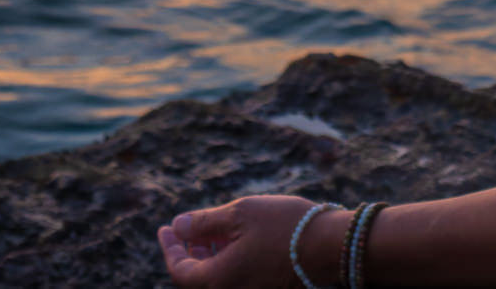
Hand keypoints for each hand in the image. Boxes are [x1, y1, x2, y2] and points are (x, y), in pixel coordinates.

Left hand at [158, 194, 326, 288]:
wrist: (330, 246)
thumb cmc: (284, 226)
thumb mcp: (239, 214)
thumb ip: (204, 222)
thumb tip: (178, 225)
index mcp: (219, 280)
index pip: (180, 271)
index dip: (170, 249)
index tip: (165, 228)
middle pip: (198, 280)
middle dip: (189, 254)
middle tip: (186, 230)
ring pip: (218, 281)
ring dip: (209, 258)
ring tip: (210, 233)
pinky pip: (237, 281)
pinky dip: (228, 263)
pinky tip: (235, 242)